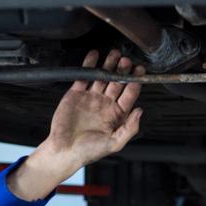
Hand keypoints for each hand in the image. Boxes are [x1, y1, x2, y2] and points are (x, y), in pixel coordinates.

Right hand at [8, 49, 144, 200]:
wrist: (64, 151)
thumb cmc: (89, 151)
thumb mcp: (114, 143)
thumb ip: (130, 128)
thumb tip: (140, 111)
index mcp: (117, 114)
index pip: (129, 94)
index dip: (135, 82)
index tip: (140, 71)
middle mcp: (105, 104)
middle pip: (117, 82)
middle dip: (123, 70)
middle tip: (127, 60)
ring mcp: (91, 97)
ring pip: (102, 76)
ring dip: (109, 64)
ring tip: (115, 53)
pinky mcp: (76, 94)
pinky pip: (84, 76)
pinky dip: (89, 65)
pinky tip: (95, 55)